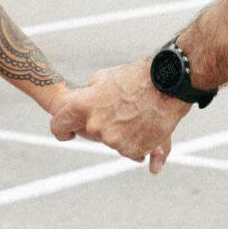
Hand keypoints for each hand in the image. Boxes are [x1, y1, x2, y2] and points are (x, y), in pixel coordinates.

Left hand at [49, 58, 188, 173]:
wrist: (169, 84)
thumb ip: (87, 94)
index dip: (62, 129)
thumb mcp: (104, 78)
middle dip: (100, 125)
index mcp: (83, 106)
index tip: (68, 133)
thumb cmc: (137, 77)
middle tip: (119, 110)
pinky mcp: (131, 151)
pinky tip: (146, 125)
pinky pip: (129, 150)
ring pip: (111, 141)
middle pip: (90, 134)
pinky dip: (136, 142)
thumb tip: (79, 102)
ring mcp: (113, 141)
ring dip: (120, 132)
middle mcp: (95, 126)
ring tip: (137, 114)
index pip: (58, 125)